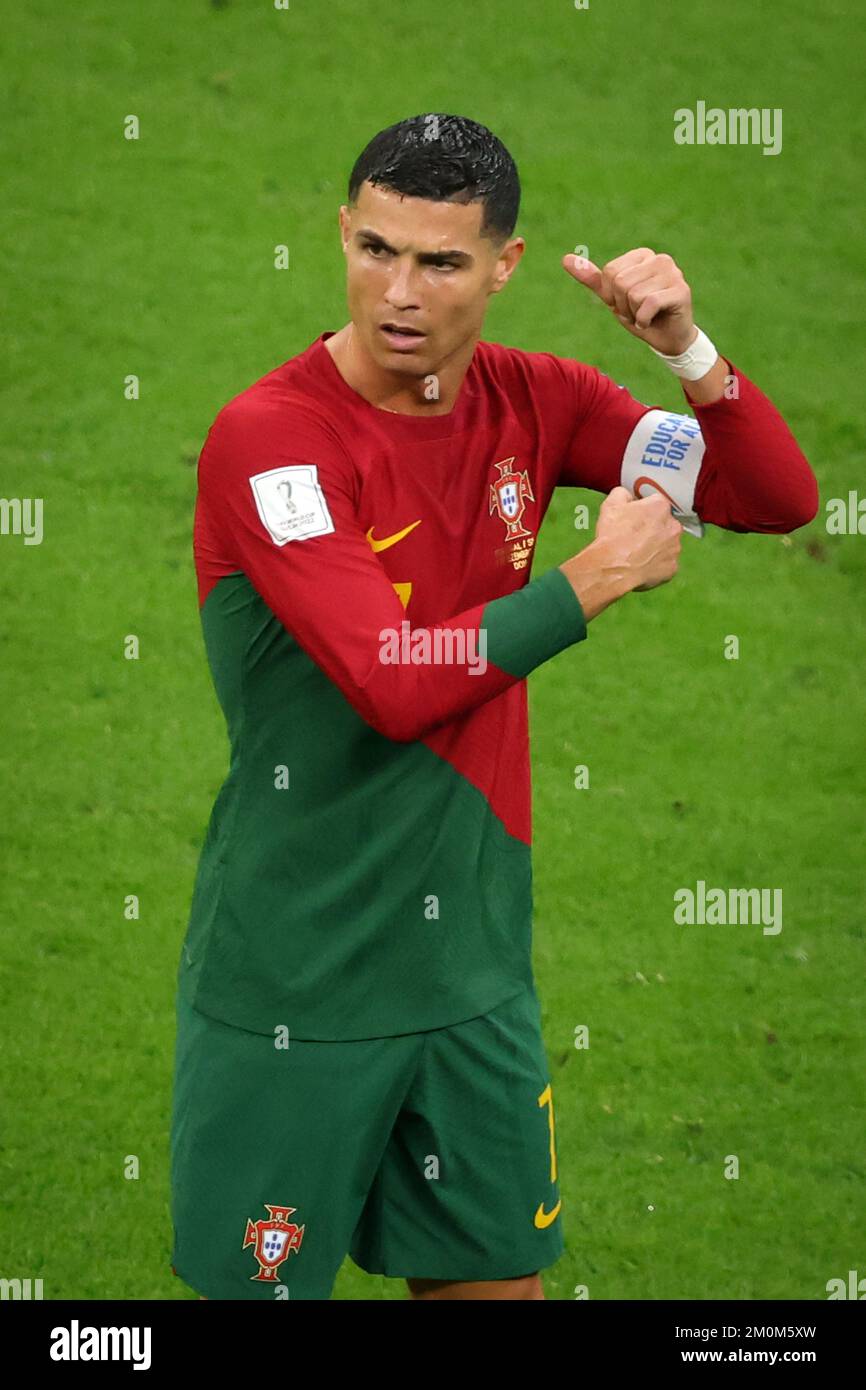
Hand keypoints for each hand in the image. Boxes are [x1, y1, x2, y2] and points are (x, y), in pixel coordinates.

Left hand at [563, 247, 696, 356]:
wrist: (668, 339)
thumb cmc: (641, 316)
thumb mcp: (613, 298)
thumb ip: (592, 279)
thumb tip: (565, 259)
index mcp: (643, 256)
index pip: (610, 272)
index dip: (612, 296)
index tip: (627, 304)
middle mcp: (660, 259)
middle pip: (620, 282)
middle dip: (623, 306)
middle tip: (637, 312)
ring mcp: (673, 273)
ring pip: (633, 294)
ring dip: (634, 314)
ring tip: (646, 316)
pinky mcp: (681, 290)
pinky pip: (647, 303)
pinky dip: (643, 320)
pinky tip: (652, 322)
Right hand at [594, 486, 682, 591]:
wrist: (614, 567)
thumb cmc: (613, 536)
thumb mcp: (611, 505)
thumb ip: (622, 494)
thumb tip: (627, 495)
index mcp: (660, 506)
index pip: (655, 503)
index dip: (642, 511)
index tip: (634, 518)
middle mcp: (673, 525)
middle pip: (664, 523)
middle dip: (653, 528)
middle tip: (635, 536)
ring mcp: (674, 547)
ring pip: (667, 543)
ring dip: (656, 546)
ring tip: (637, 552)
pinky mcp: (672, 567)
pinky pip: (666, 563)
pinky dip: (656, 564)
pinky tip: (642, 564)